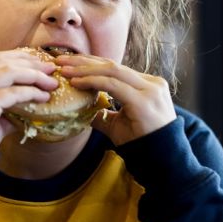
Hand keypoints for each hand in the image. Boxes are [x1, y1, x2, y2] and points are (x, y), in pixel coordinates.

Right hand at [0, 50, 57, 149]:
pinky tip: (43, 97)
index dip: (17, 57)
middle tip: (49, 67)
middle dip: (29, 62)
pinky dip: (31, 93)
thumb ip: (2, 101)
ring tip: (50, 82)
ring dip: (33, 75)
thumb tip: (30, 96)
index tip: (37, 61)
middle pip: (1, 61)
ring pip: (9, 72)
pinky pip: (13, 93)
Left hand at [57, 54, 176, 145]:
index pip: (115, 68)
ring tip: (64, 70)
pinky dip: (92, 82)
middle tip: (60, 61)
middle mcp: (151, 83)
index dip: (91, 63)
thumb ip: (104, 114)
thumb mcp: (119, 124)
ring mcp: (150, 89)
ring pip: (111, 71)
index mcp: (148, 84)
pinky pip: (113, 85)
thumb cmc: (141, 143)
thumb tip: (83, 111)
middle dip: (84, 62)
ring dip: (84, 69)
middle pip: (112, 65)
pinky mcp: (143, 100)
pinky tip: (76, 83)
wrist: (162, 161)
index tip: (70, 63)